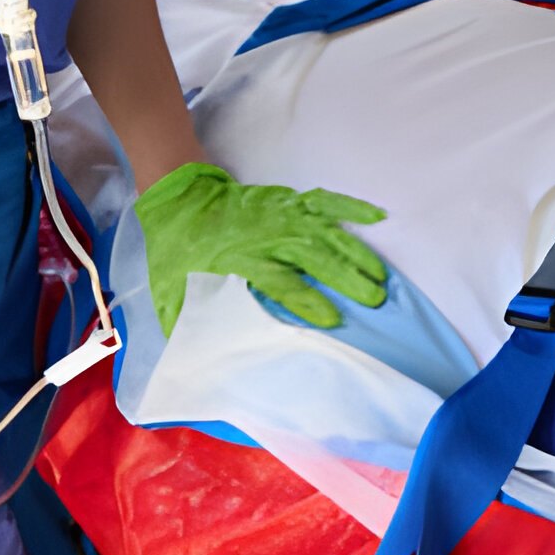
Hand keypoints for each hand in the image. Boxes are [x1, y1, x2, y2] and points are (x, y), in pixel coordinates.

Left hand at [135, 163, 387, 334]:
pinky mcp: (290, 202)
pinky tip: (378, 217)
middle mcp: (268, 235)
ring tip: (382, 277)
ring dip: (356, 253)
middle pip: (314, 256)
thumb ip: (187, 322)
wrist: (182, 199)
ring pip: (326, 232)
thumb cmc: (180, 251)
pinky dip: (352, 207)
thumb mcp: (173, 293)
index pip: (280, 280)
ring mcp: (282, 215)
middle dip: (346, 278)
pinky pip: (325, 202)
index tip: (332, 320)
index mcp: (241, 259)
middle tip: (374, 299)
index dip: (306, 300)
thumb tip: (198, 356)